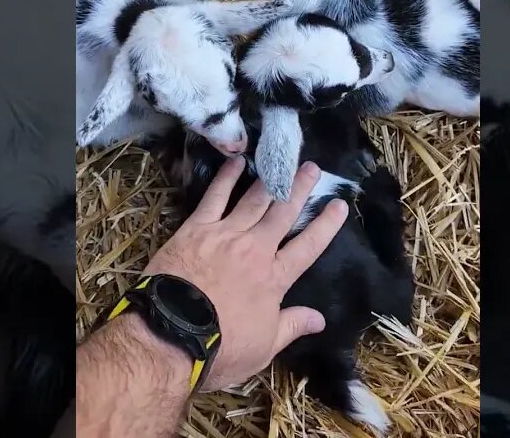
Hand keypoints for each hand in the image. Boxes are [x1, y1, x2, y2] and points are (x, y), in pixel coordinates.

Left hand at [142, 157, 347, 391]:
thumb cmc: (220, 347)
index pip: (308, 246)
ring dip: (272, 179)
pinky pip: (215, 197)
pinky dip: (226, 178)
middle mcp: (255, 249)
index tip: (340, 205)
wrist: (170, 335)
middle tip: (313, 168)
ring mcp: (225, 235)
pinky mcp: (196, 229)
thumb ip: (292, 326)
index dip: (326, 225)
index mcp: (274, 278)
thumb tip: (320, 319)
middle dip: (301, 189)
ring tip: (285, 162)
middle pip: (284, 213)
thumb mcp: (264, 347)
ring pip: (254, 200)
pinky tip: (236, 162)